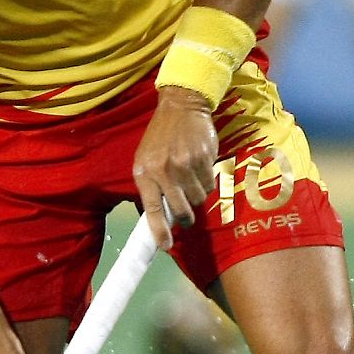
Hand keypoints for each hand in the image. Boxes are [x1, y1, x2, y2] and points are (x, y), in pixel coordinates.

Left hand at [132, 88, 217, 249]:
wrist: (181, 107)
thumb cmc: (160, 137)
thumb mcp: (145, 159)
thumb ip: (150, 185)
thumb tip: (159, 216)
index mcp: (145, 171)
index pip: (152, 208)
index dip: (159, 230)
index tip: (164, 246)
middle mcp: (164, 169)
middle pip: (181, 208)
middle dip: (185, 217)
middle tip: (186, 218)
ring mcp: (185, 164)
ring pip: (198, 198)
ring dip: (196, 196)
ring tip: (190, 181)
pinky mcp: (203, 158)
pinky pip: (209, 183)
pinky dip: (206, 182)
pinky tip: (199, 168)